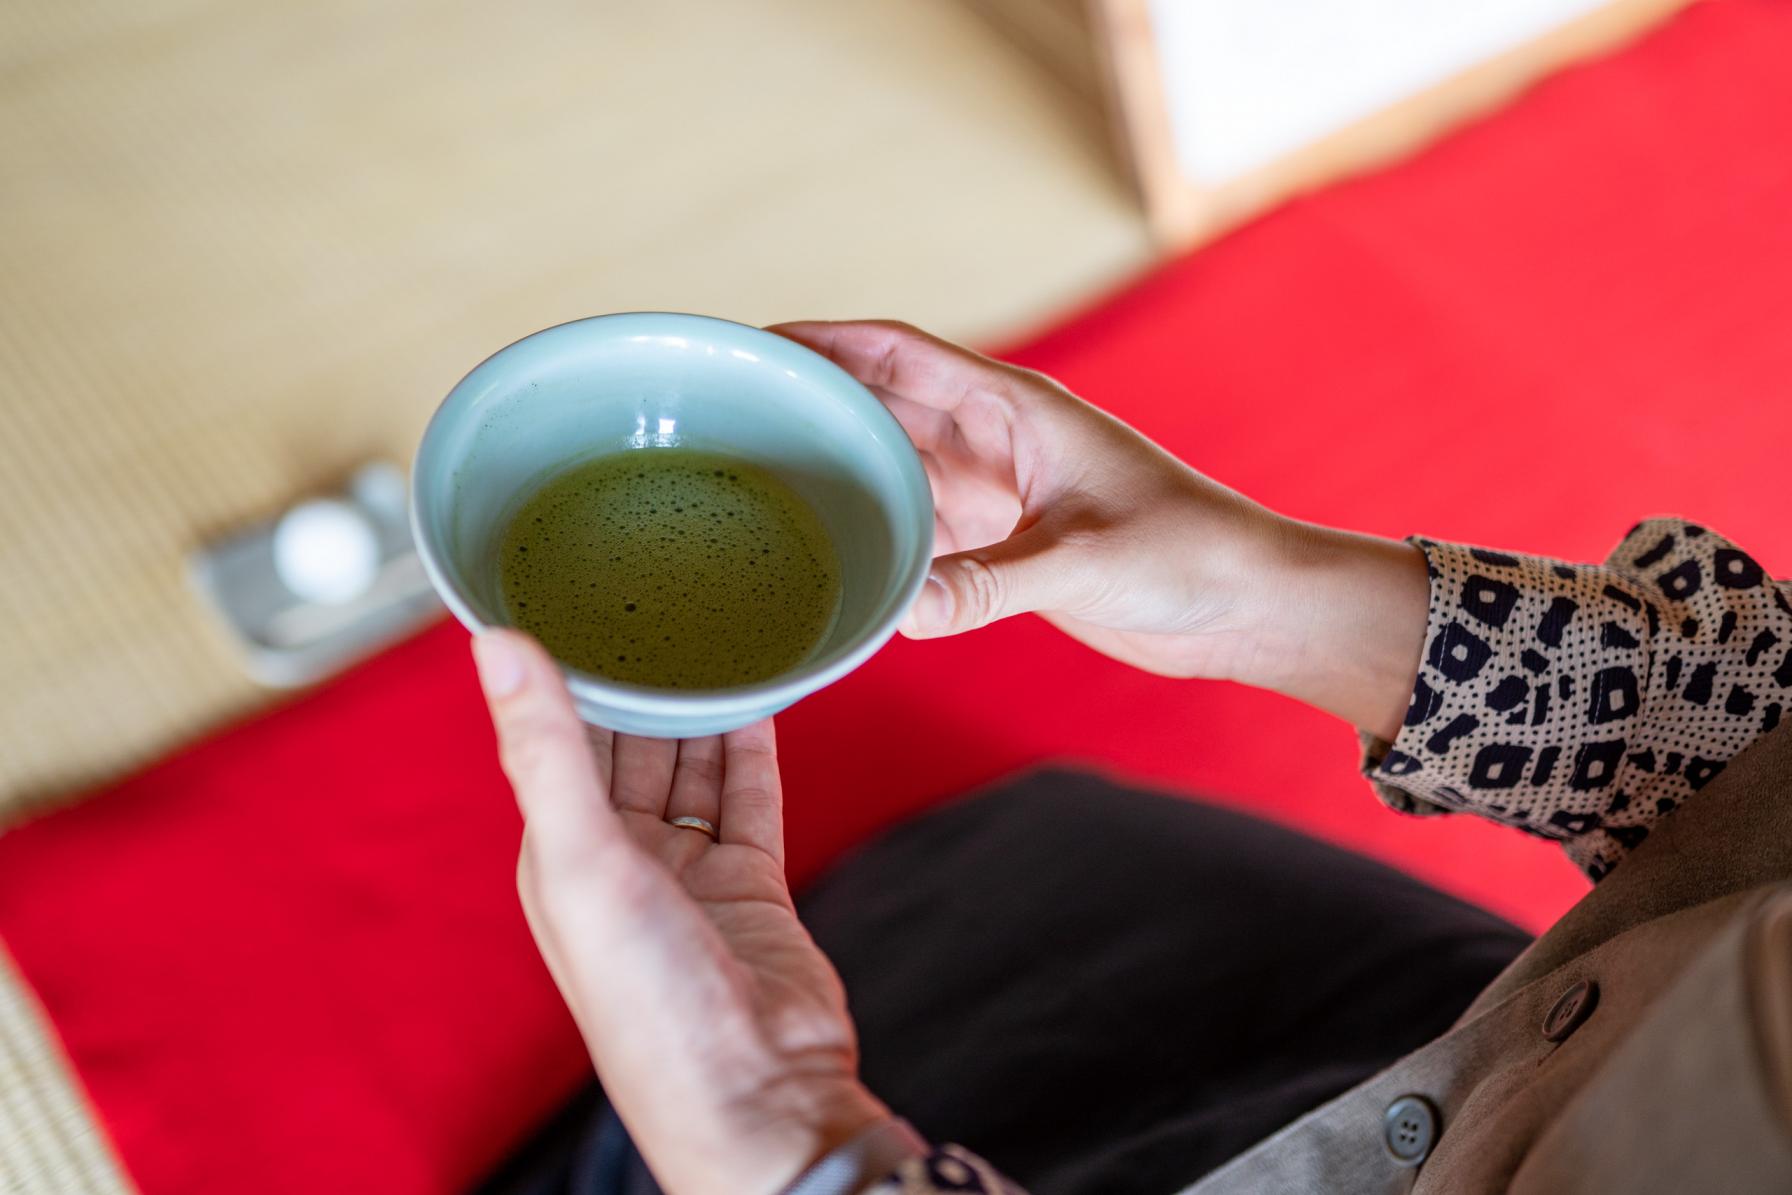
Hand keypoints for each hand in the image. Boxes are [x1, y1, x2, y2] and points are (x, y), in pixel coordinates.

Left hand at [472, 630, 887, 1194]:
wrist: (760, 1097)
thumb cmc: (652, 1005)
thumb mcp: (584, 862)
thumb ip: (547, 750)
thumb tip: (495, 646)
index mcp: (557, 858)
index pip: (558, 741)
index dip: (568, 672)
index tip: (581, 598)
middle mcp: (618, 861)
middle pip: (628, 746)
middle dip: (641, 680)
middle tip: (661, 597)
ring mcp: (687, 874)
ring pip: (691, 766)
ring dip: (700, 706)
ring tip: (715, 629)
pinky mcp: (750, 886)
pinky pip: (748, 796)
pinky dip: (754, 746)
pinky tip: (763, 694)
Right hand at [770, 320, 1428, 739]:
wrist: (1248, 606)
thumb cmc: (1190, 554)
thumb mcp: (1083, 564)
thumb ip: (990, 586)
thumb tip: (899, 614)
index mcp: (1015, 409)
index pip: (899, 353)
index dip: (825, 341)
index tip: (751, 343)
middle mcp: (995, 441)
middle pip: (880, 405)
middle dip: (810, 404)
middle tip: (722, 420)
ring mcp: (995, 494)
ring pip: (892, 470)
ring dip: (836, 473)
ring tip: (752, 488)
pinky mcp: (1003, 547)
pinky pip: (917, 534)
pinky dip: (875, 541)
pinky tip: (826, 560)